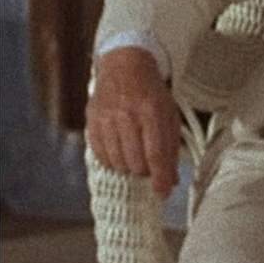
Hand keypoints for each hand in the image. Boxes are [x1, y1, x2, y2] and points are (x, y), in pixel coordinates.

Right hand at [86, 47, 181, 198]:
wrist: (124, 68)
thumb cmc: (152, 96)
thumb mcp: (169, 116)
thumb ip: (171, 148)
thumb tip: (171, 181)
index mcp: (152, 112)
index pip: (156, 154)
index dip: (160, 178)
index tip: (163, 193)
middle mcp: (127, 115)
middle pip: (136, 162)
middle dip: (146, 172)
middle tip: (150, 166)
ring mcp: (106, 119)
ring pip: (118, 163)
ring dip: (130, 167)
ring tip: (136, 156)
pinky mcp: (91, 122)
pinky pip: (101, 156)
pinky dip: (113, 161)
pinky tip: (121, 151)